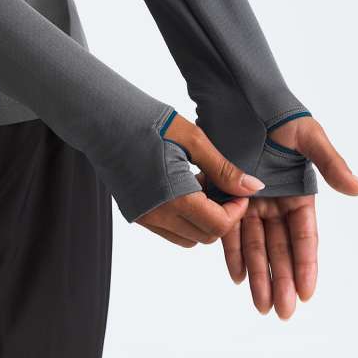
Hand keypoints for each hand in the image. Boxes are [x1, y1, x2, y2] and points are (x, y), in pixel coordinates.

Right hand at [136, 114, 264, 246]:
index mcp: (175, 198)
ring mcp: (143, 218)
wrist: (104, 119)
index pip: (218, 226)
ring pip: (187, 238)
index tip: (238, 190)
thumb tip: (254, 188)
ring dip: (202, 219)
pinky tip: (182, 189)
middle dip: (221, 215)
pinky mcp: (134, 214)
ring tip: (199, 185)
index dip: (236, 211)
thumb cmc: (149, 123)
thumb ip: (224, 170)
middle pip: (205, 236)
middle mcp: (157, 216)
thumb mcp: (194, 140)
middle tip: (218, 184)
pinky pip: (169, 230)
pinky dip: (184, 218)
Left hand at [221, 117, 357, 318]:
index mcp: (299, 191)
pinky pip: (230, 228)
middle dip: (281, 279)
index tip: (306, 293)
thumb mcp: (309, 138)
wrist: (240, 98)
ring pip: (256, 244)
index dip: (306, 265)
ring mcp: (250, 200)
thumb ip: (331, 165)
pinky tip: (236, 275)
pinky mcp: (226, 195)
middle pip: (280, 247)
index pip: (305, 236)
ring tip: (259, 303)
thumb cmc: (279, 115)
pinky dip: (233, 251)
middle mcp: (275, 201)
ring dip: (257, 273)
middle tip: (281, 311)